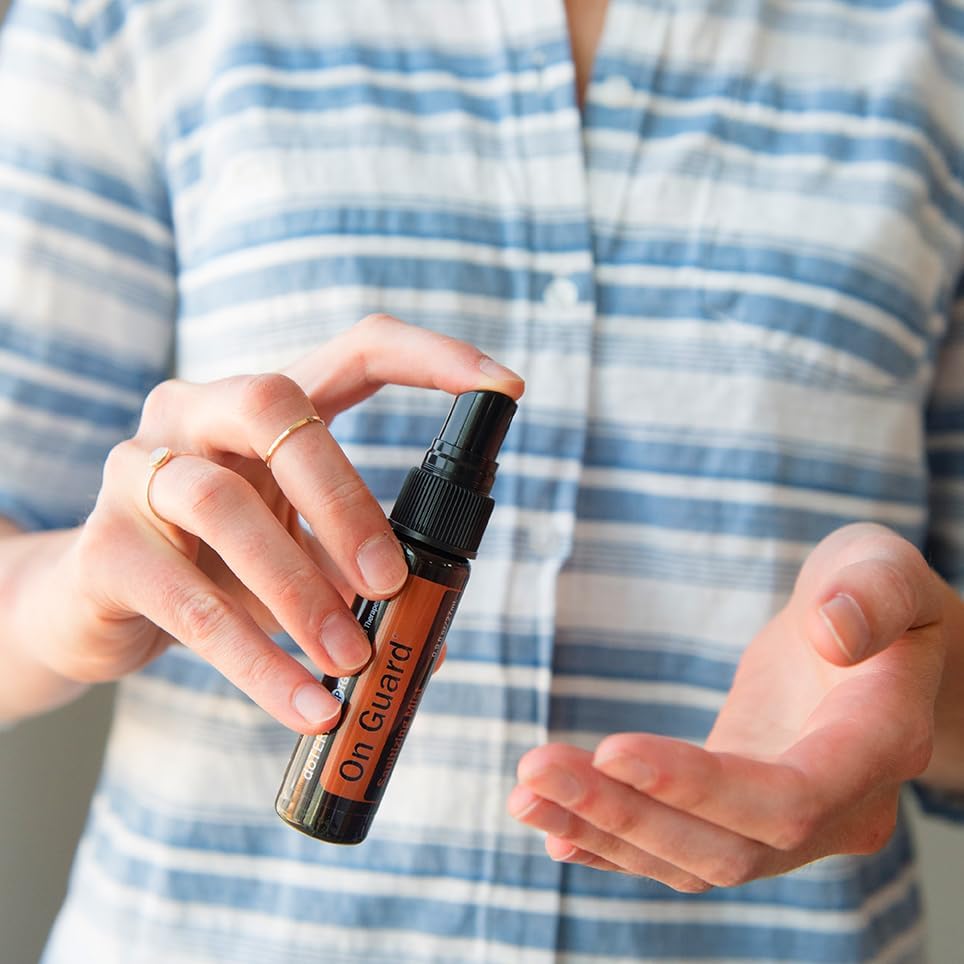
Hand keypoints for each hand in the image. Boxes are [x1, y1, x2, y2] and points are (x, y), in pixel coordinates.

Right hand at [31, 315, 522, 731]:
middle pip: (272, 406)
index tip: (504, 388)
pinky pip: (188, 602)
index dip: (431, 358)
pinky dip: (257, 661)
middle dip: (344, 496)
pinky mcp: (105, 549)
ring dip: (302, 590)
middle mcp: (194, 414)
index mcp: (262, 407)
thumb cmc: (214, 565)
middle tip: (392, 583)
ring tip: (352, 659)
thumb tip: (433, 639)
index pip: (353, 350)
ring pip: (222, 504)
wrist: (93, 603)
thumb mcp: (293, 555)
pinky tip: (305, 704)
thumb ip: (353, 578)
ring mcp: (138, 470)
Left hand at [508, 523, 946, 889]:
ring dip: (604, 831)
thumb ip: (874, 595)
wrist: (878, 644)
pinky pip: (681, 847)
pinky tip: (559, 833)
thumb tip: (833, 631)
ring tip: (526, 796)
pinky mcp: (743, 813)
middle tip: (535, 770)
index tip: (613, 749)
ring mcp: (790, 822)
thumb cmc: (880, 596)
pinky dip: (617, 846)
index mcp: (877, 745)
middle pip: (726, 847)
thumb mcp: (886, 568)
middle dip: (625, 814)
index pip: (788, 797)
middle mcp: (837, 806)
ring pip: (693, 857)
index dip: (699, 786)